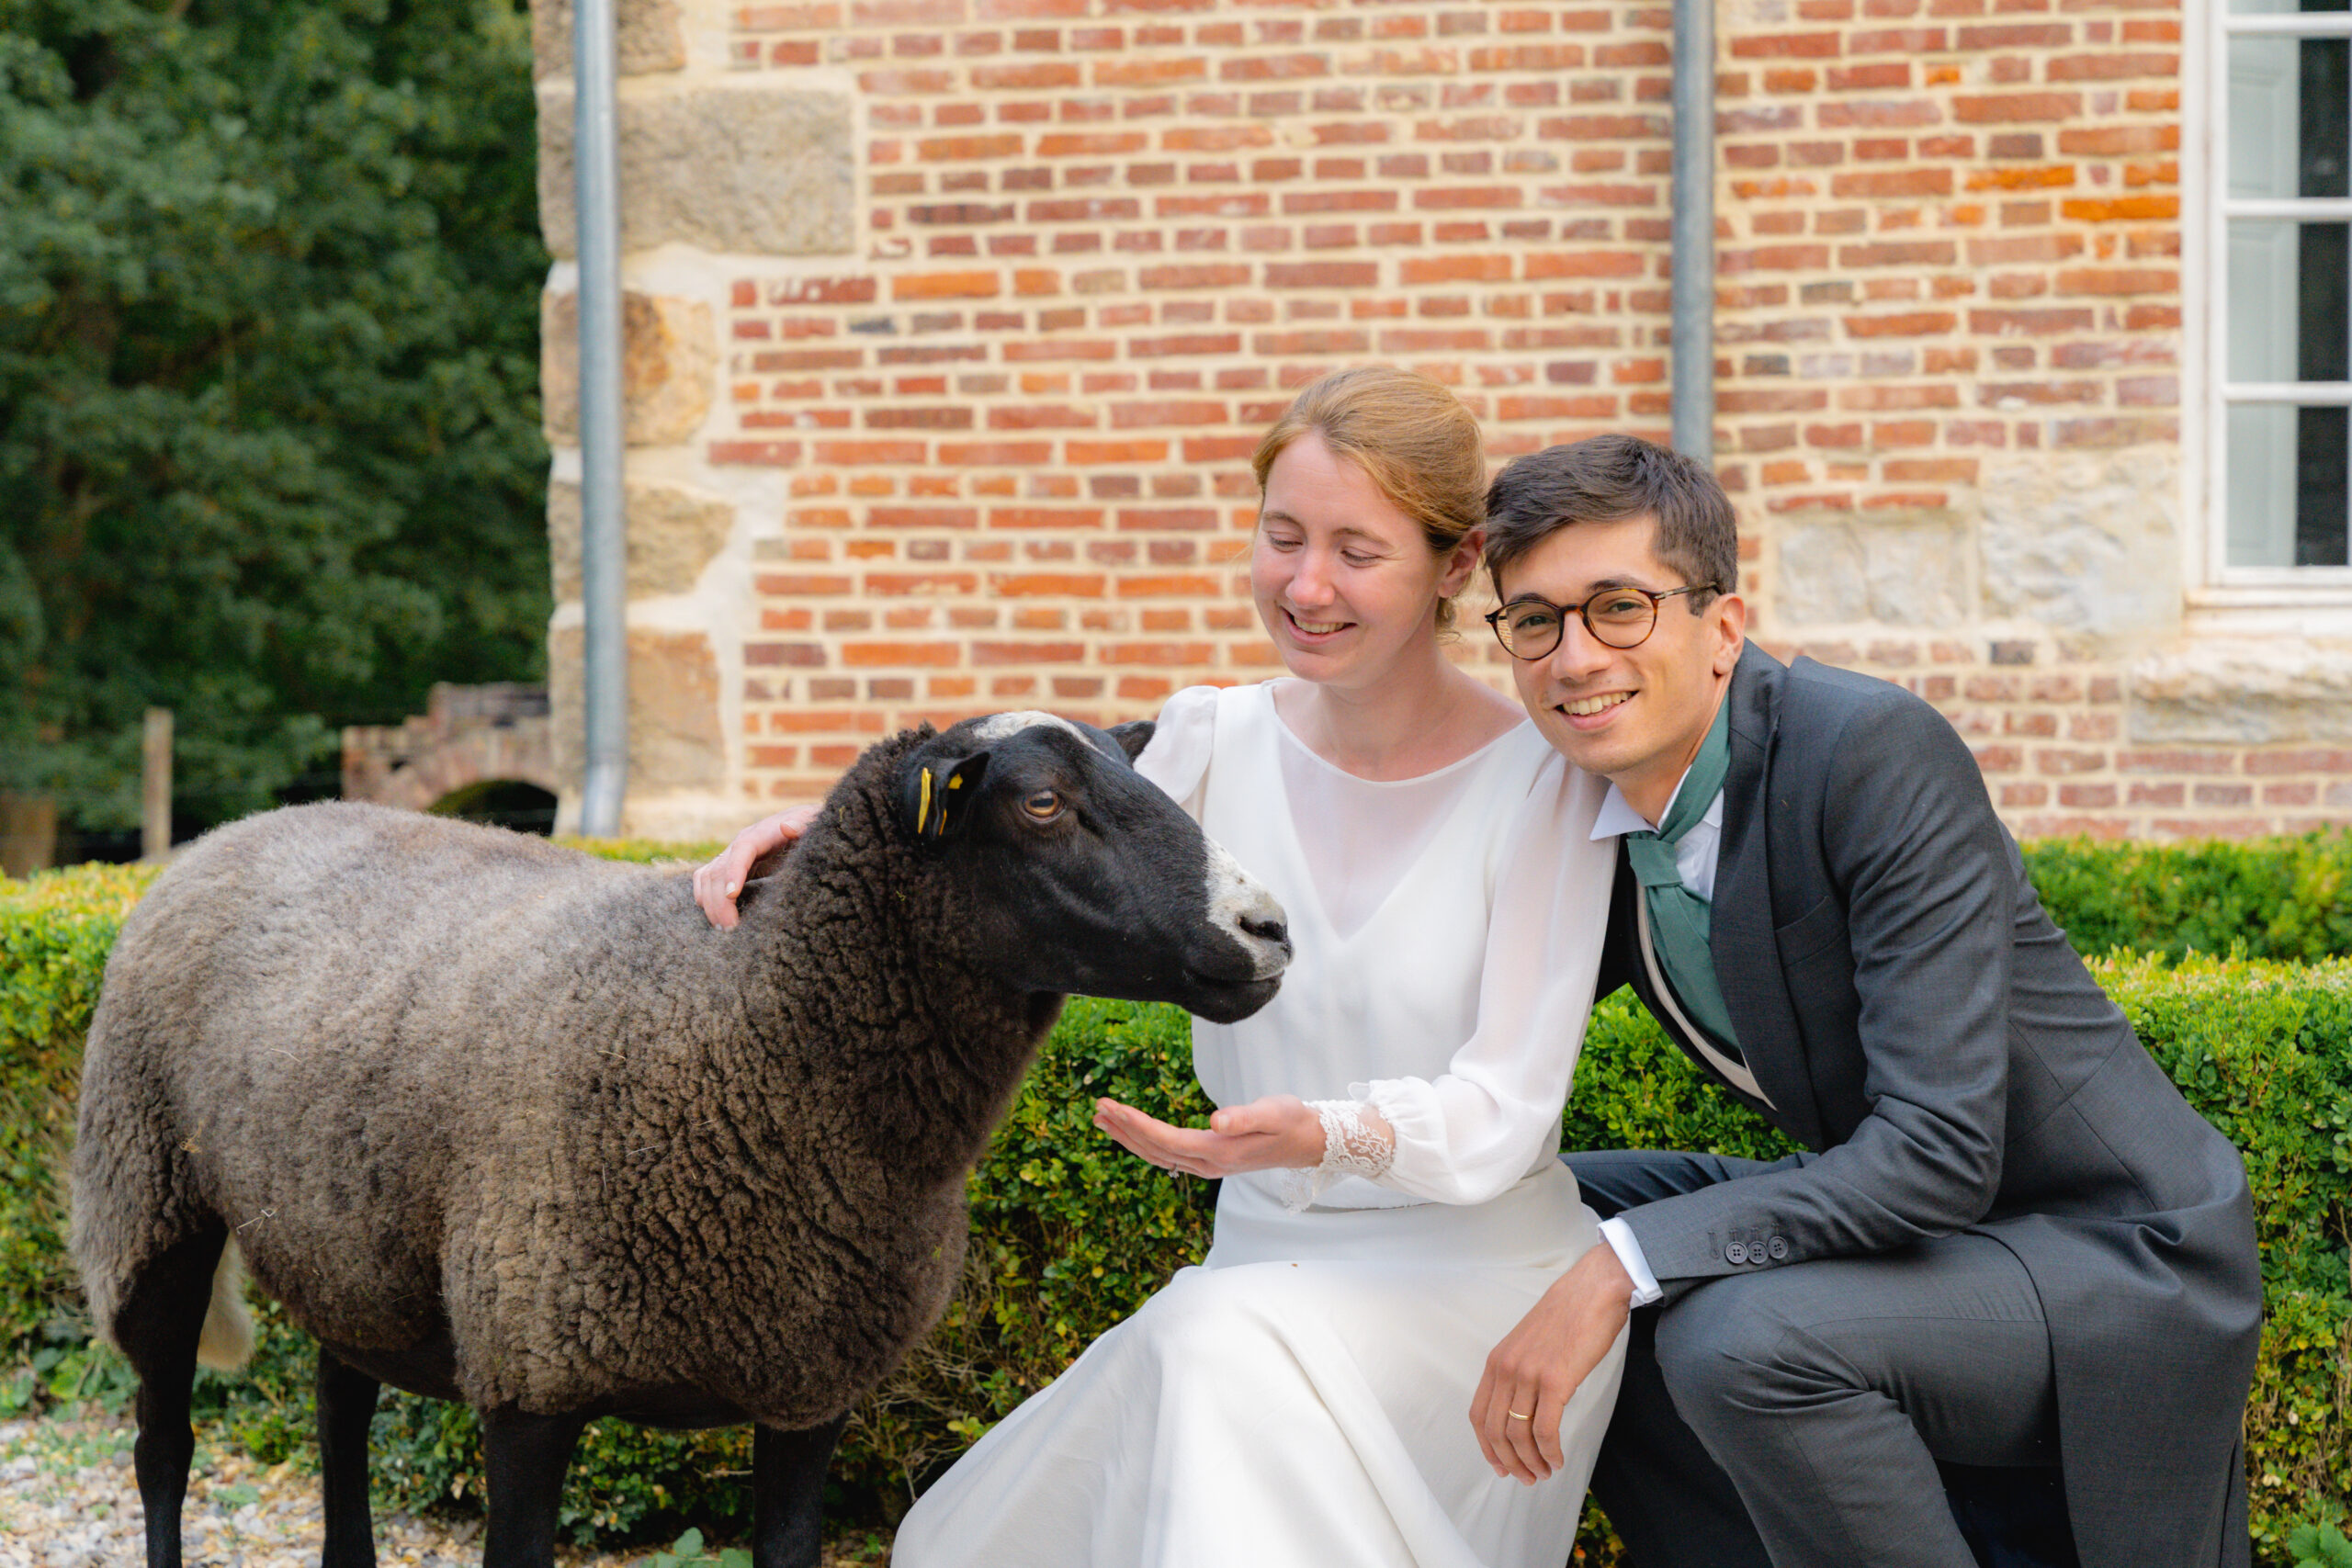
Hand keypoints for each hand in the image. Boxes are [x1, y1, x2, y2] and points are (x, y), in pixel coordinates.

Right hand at [692, 804, 819, 928]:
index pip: (742, 850)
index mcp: (762, 833)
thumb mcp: (811, 823)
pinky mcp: (730, 866)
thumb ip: (803, 825)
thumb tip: (788, 827)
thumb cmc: (808, 828)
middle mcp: (741, 843)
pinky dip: (705, 898)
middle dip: (720, 900)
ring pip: (708, 877)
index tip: (731, 894)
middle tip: (730, 928)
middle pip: (719, 869)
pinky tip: (715, 918)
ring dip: (710, 903)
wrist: (801, 823)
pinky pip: (707, 880)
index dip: (733, 871)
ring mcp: (732, 855)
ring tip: (723, 929)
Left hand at [1090, 1094, 1335, 1177]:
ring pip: (1158, 1154)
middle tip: (1097, 1108)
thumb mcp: (1272, 1112)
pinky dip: (1145, 1142)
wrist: (1308, 1141)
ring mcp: (1207, 1165)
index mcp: (1218, 1152)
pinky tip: (1133, 1132)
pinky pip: (1168, 1154)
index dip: (1136, 1125)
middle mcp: (1208, 1164)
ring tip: (1103, 1118)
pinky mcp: (1209, 1160)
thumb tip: (1215, 1121)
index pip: (1166, 1140)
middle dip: (1124, 1130)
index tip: (1112, 1107)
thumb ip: (1243, 1117)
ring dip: (1129, 1137)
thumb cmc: (1291, 1121)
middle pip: (1155, 1150)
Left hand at [1472, 1241, 1633, 1484]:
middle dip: (1509, 1462)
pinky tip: (1558, 1459)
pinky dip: (1550, 1452)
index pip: (1479, 1415)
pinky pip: (1546, 1429)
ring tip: (1545, 1473)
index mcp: (1497, 1361)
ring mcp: (1528, 1374)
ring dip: (1531, 1462)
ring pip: (1519, 1435)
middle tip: (1527, 1478)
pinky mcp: (1555, 1380)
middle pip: (1495, 1431)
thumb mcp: (1529, 1344)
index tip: (1500, 1466)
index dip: (1487, 1447)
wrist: (1593, 1290)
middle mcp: (1506, 1369)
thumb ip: (1521, 1372)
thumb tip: (1525, 1408)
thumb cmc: (1568, 1316)